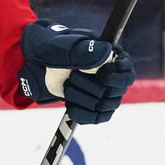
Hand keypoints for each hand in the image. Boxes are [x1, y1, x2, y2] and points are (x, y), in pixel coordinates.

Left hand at [18, 20, 134, 124]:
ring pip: (103, 107)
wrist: (37, 62)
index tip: (101, 76)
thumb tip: (107, 52)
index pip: (127, 72)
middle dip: (88, 87)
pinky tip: (70, 105)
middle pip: (113, 93)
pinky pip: (96, 118)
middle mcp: (111, 75)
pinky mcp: (95, 107)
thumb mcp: (61, 46)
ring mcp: (105, 93)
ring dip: (81, 99)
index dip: (117, 78)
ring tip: (67, 87)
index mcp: (110, 55)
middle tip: (71, 76)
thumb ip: (82, 50)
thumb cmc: (51, 48)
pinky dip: (81, 114)